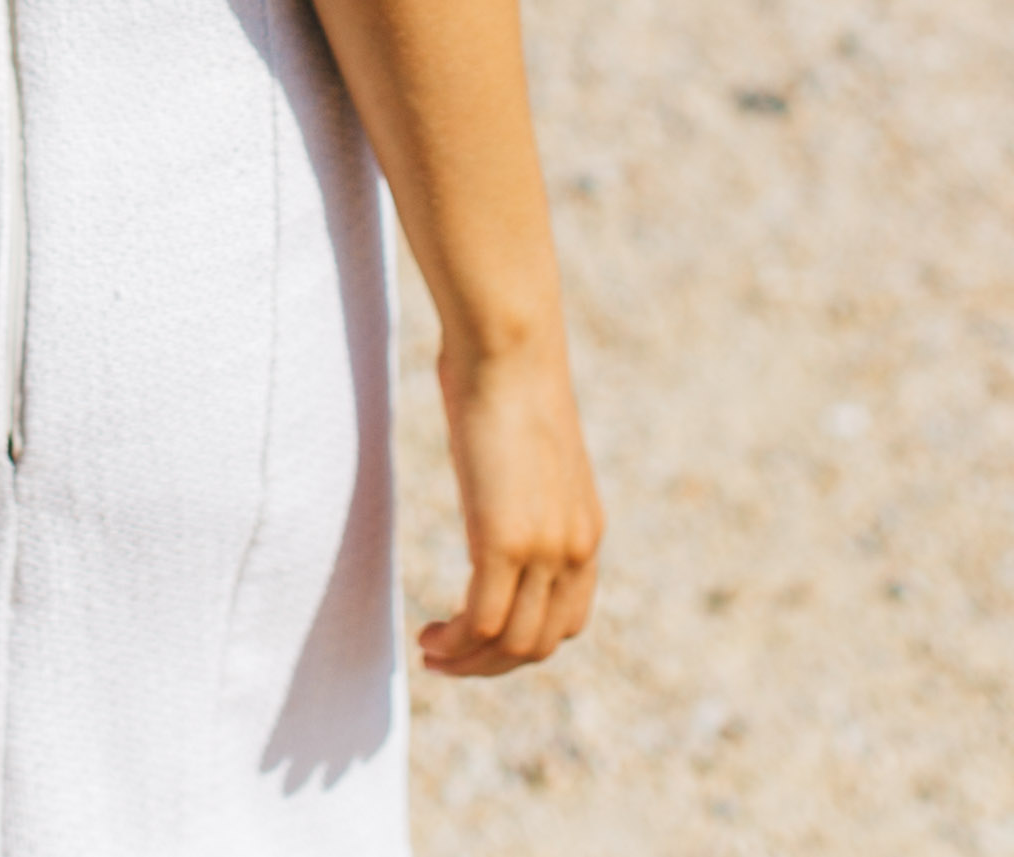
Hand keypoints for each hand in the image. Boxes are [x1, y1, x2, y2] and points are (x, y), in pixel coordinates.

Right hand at [419, 333, 600, 675]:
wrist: (510, 348)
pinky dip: (455, 643)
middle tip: (445, 658)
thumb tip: (490, 496)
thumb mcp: (524, 454)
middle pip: (540, 642)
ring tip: (432, 652)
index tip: (477, 638)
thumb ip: (519, 493)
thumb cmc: (507, 381)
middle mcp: (575, 549)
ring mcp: (544, 549)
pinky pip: (482, 621)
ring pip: (512, 643)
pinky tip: (429, 637)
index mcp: (584, 531)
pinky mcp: (505, 541)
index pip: (567, 619)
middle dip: (492, 665)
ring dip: (470, 662)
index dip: (521, 643)